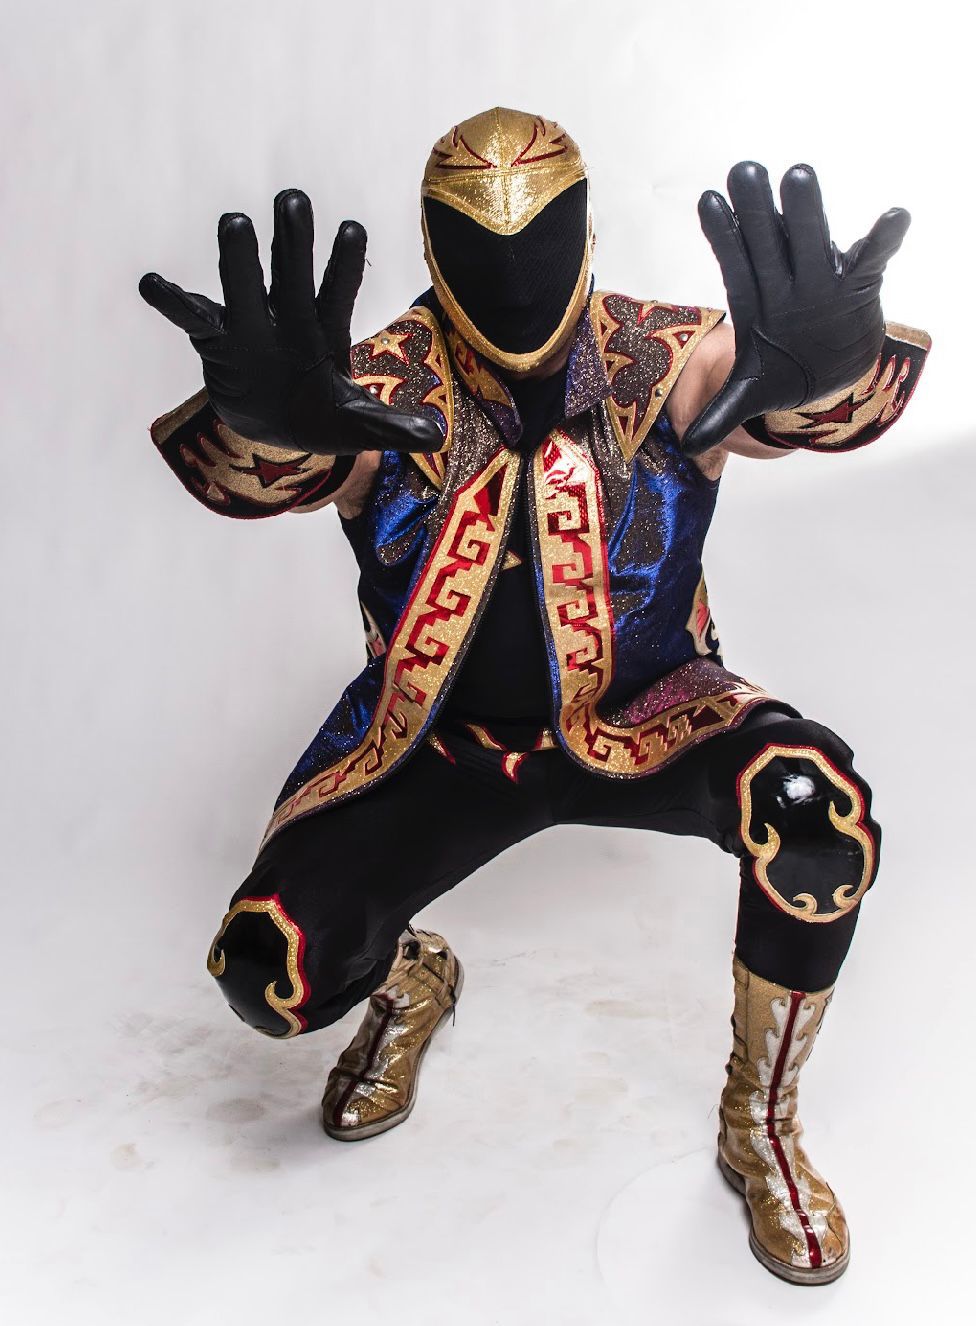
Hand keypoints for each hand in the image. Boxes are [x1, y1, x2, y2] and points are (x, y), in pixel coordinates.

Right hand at [139, 191, 442, 455]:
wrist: (278, 427)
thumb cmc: (322, 416)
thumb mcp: (358, 427)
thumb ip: (392, 427)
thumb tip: (435, 436)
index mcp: (326, 329)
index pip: (338, 291)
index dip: (345, 263)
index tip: (352, 229)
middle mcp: (288, 317)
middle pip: (291, 271)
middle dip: (293, 238)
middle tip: (293, 198)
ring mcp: (251, 324)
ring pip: (244, 284)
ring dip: (239, 257)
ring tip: (234, 222)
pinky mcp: (217, 340)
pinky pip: (192, 317)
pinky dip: (173, 301)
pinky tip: (152, 283)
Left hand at [681, 162, 910, 456]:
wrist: (827, 373)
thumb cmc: (782, 370)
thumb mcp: (750, 393)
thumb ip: (721, 413)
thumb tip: (690, 445)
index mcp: (756, 298)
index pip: (735, 263)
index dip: (722, 236)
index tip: (708, 201)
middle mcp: (785, 281)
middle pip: (768, 242)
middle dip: (757, 210)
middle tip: (745, 169)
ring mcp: (820, 278)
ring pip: (812, 239)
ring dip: (806, 211)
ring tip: (799, 174)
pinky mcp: (857, 284)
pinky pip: (871, 258)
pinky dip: (883, 239)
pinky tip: (894, 217)